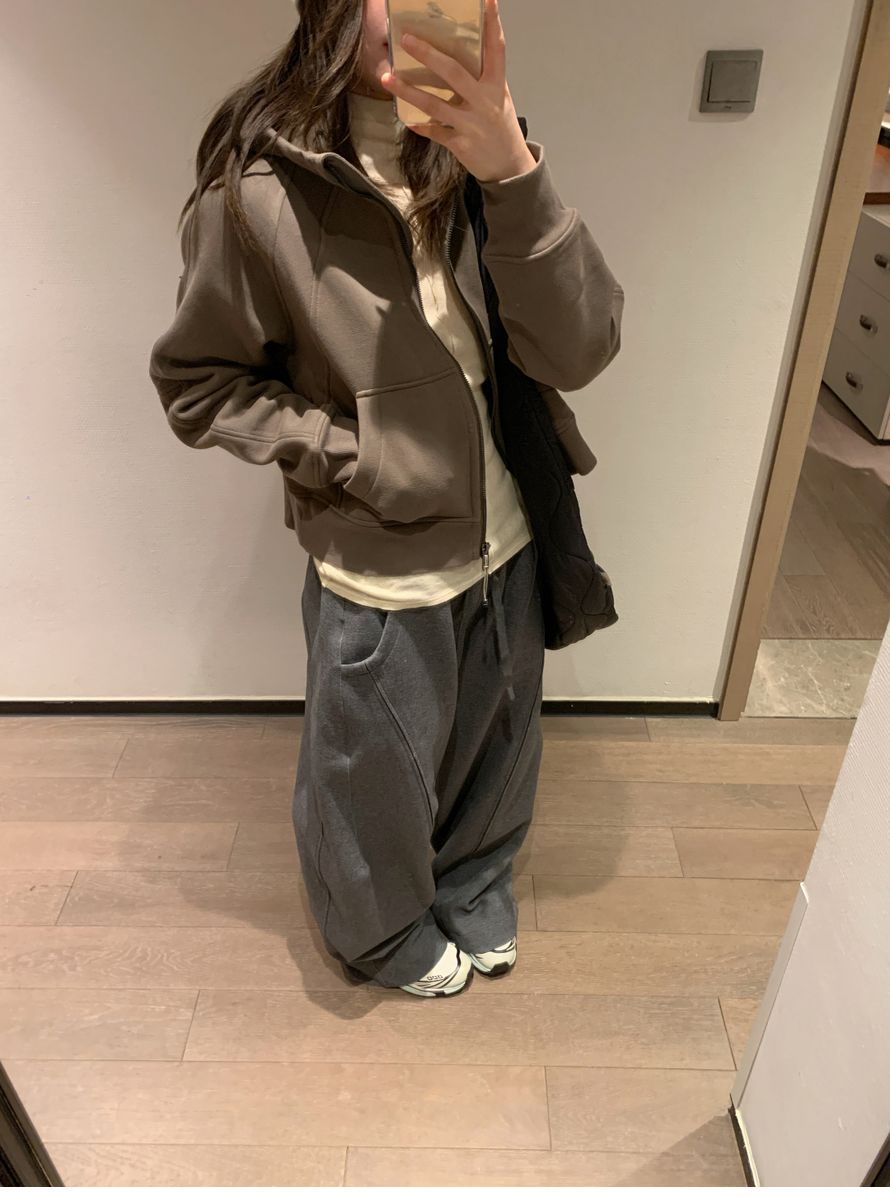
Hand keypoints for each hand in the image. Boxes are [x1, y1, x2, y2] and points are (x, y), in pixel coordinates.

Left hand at [380, 0, 536, 183]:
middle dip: (428, 55)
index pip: (496, 48)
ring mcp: (472, 124)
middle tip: (406, 38)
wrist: (509, 167)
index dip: (492, 22)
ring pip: (434, 104)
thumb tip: (455, 51)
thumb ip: (481, 77)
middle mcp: (485, 102)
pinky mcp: (461, 144)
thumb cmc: (500, 125)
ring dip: (408, 91)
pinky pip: (435, 132)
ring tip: (387, 77)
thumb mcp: (498, 97)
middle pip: (454, 72)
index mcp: (497, 85)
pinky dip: (420, 125)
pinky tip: (407, 118)